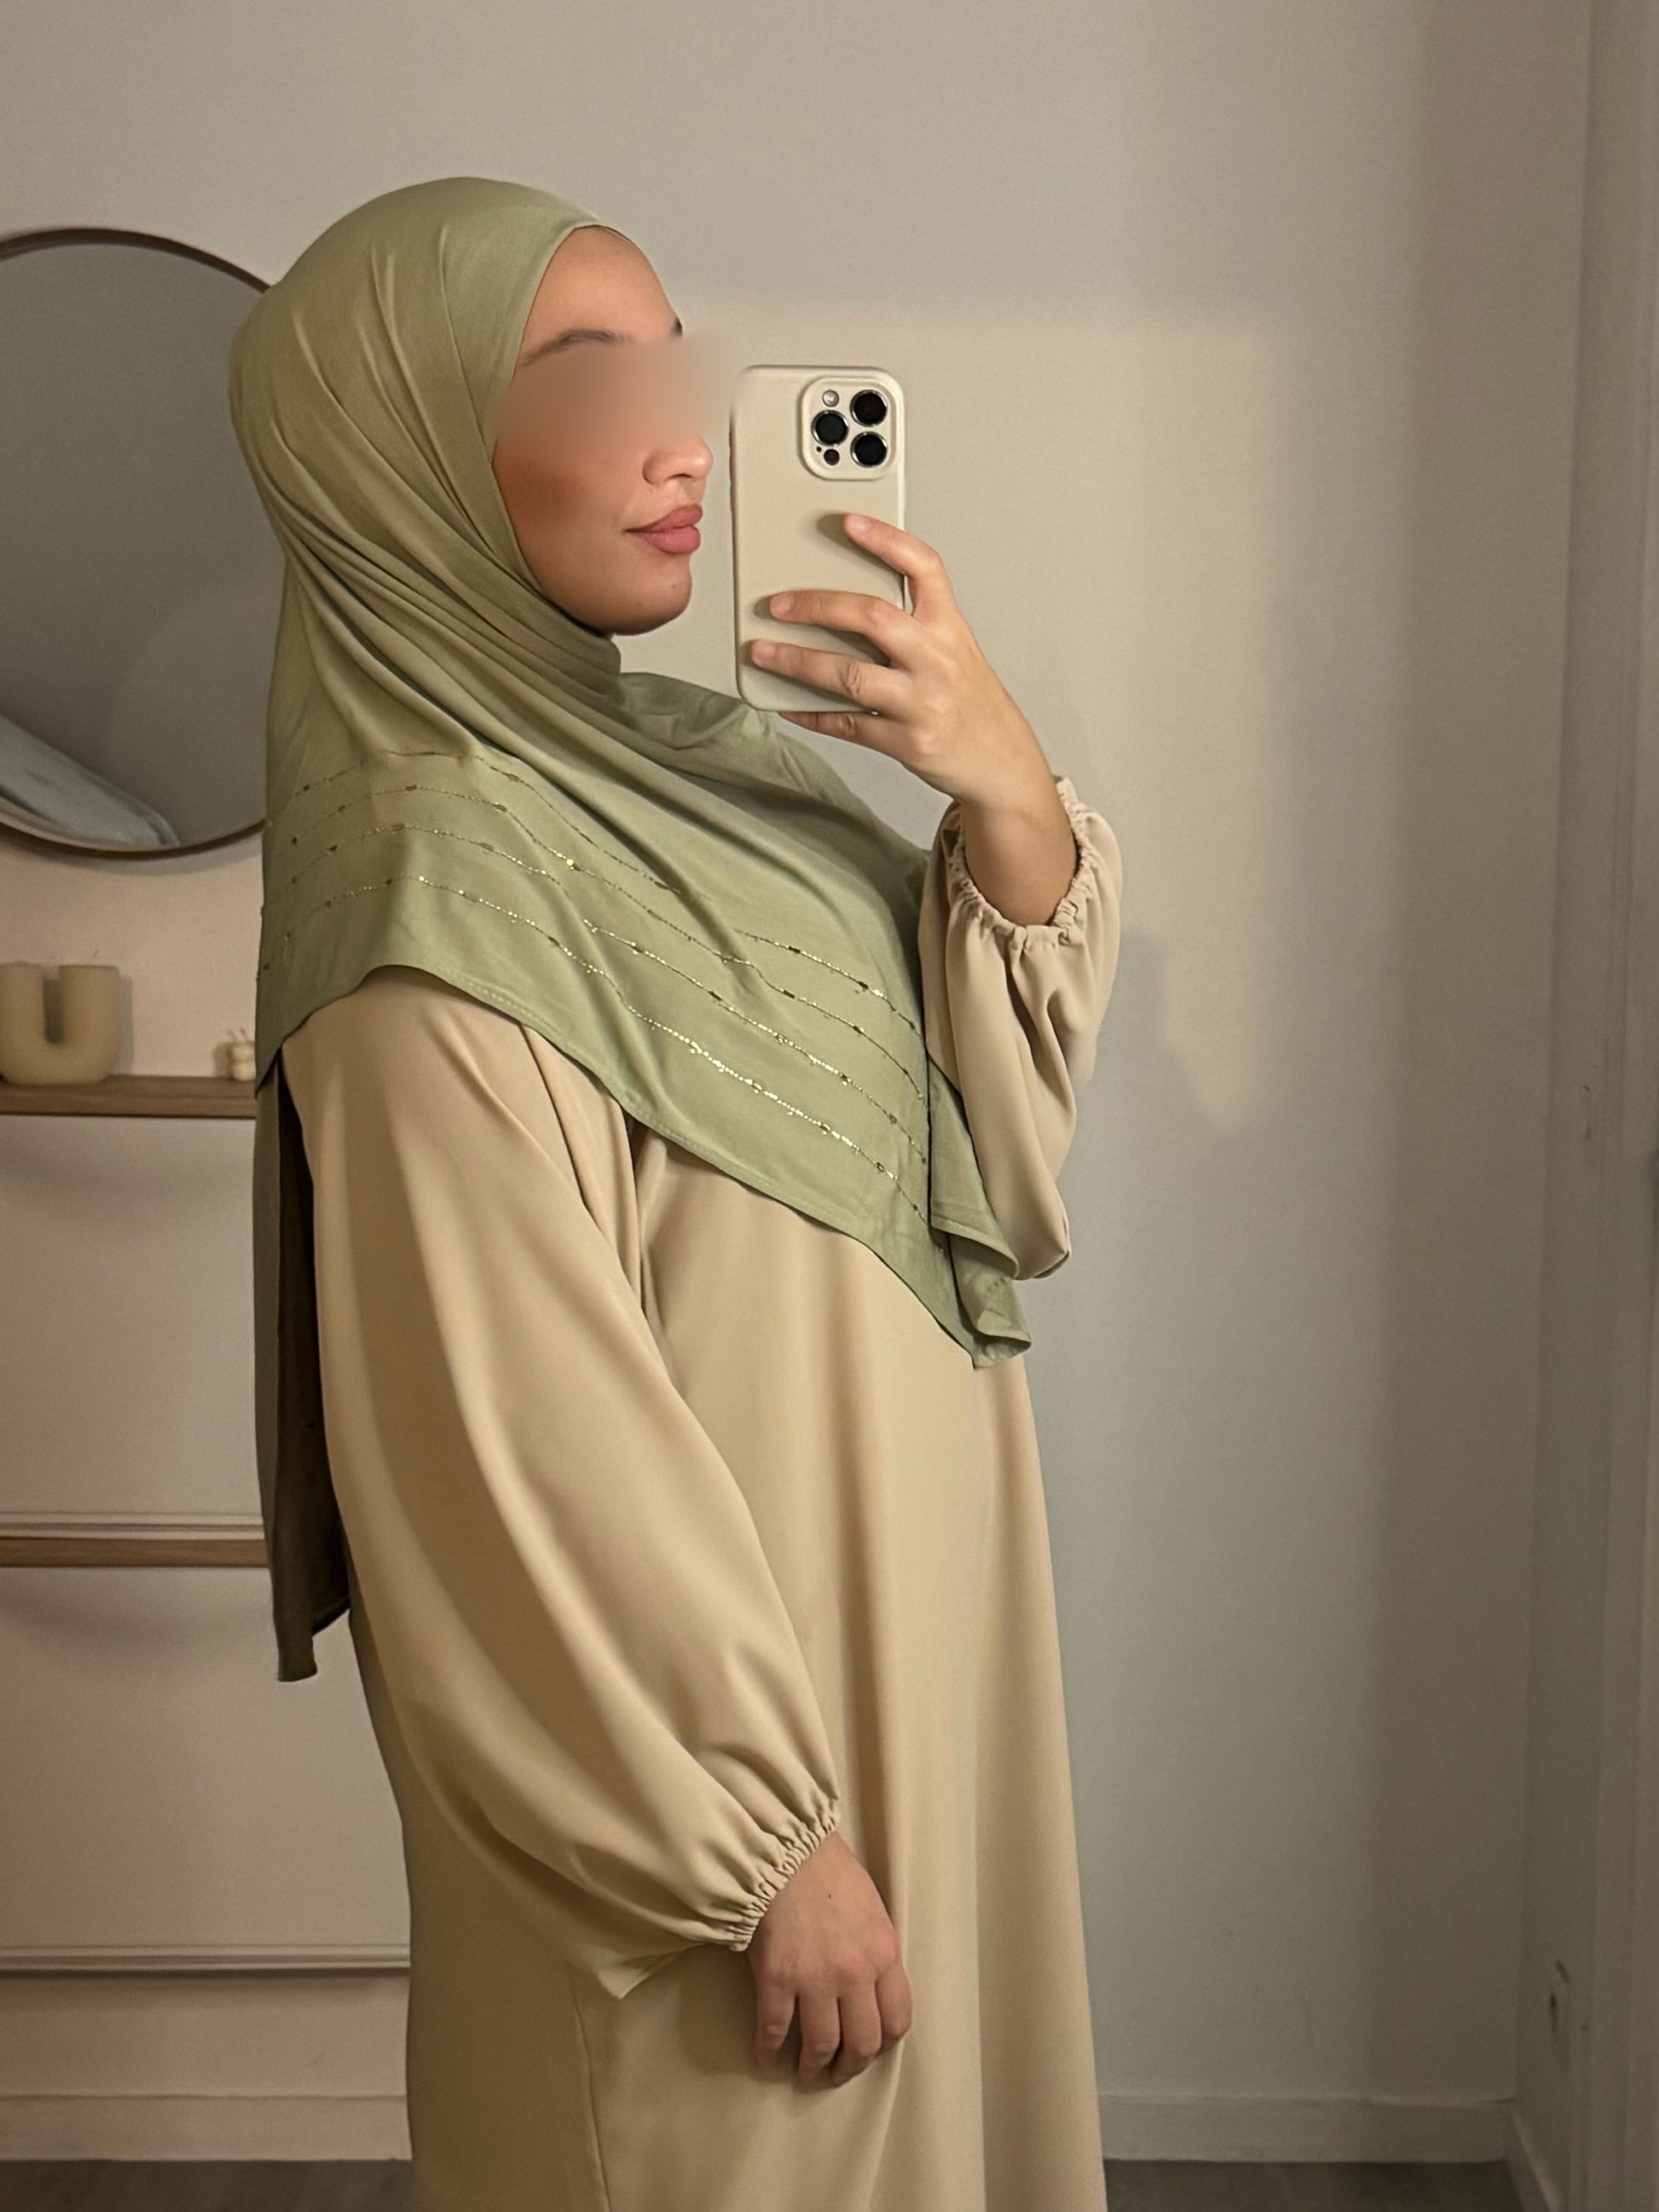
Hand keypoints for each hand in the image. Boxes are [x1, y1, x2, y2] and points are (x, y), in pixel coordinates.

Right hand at [746, 1829, 912, 2085]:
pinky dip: (770, 2051)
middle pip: (862, 2044)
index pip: (897, 2020)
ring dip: (813, 2068)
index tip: (870, 2049)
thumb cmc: (830, 1871)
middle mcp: (856, 1974)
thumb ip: (874, 1951)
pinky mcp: (777, 1979)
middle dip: (849, 2066)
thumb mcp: (872, 1911)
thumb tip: (869, 1988)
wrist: (787, 1850)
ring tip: (805, 2073)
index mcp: (884, 1954)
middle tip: (836, 2072)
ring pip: (822, 2046)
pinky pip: (775, 2030)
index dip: (883, 2043)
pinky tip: (768, 2058)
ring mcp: (815, 1979)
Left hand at [749, 513, 1049, 814]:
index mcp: (949, 627)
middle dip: (817, 605)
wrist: (1001, 762)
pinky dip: (812, 714)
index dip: (887, 540)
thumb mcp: (954, 650)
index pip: (924, 568)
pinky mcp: (907, 742)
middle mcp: (937, 659)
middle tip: (779, 604)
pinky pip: (848, 725)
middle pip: (872, 617)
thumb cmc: (971, 702)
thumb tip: (844, 604)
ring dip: (797, 662)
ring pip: (849, 675)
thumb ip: (913, 625)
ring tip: (764, 653)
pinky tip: (788, 705)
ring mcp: (922, 703)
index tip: (849, 523)